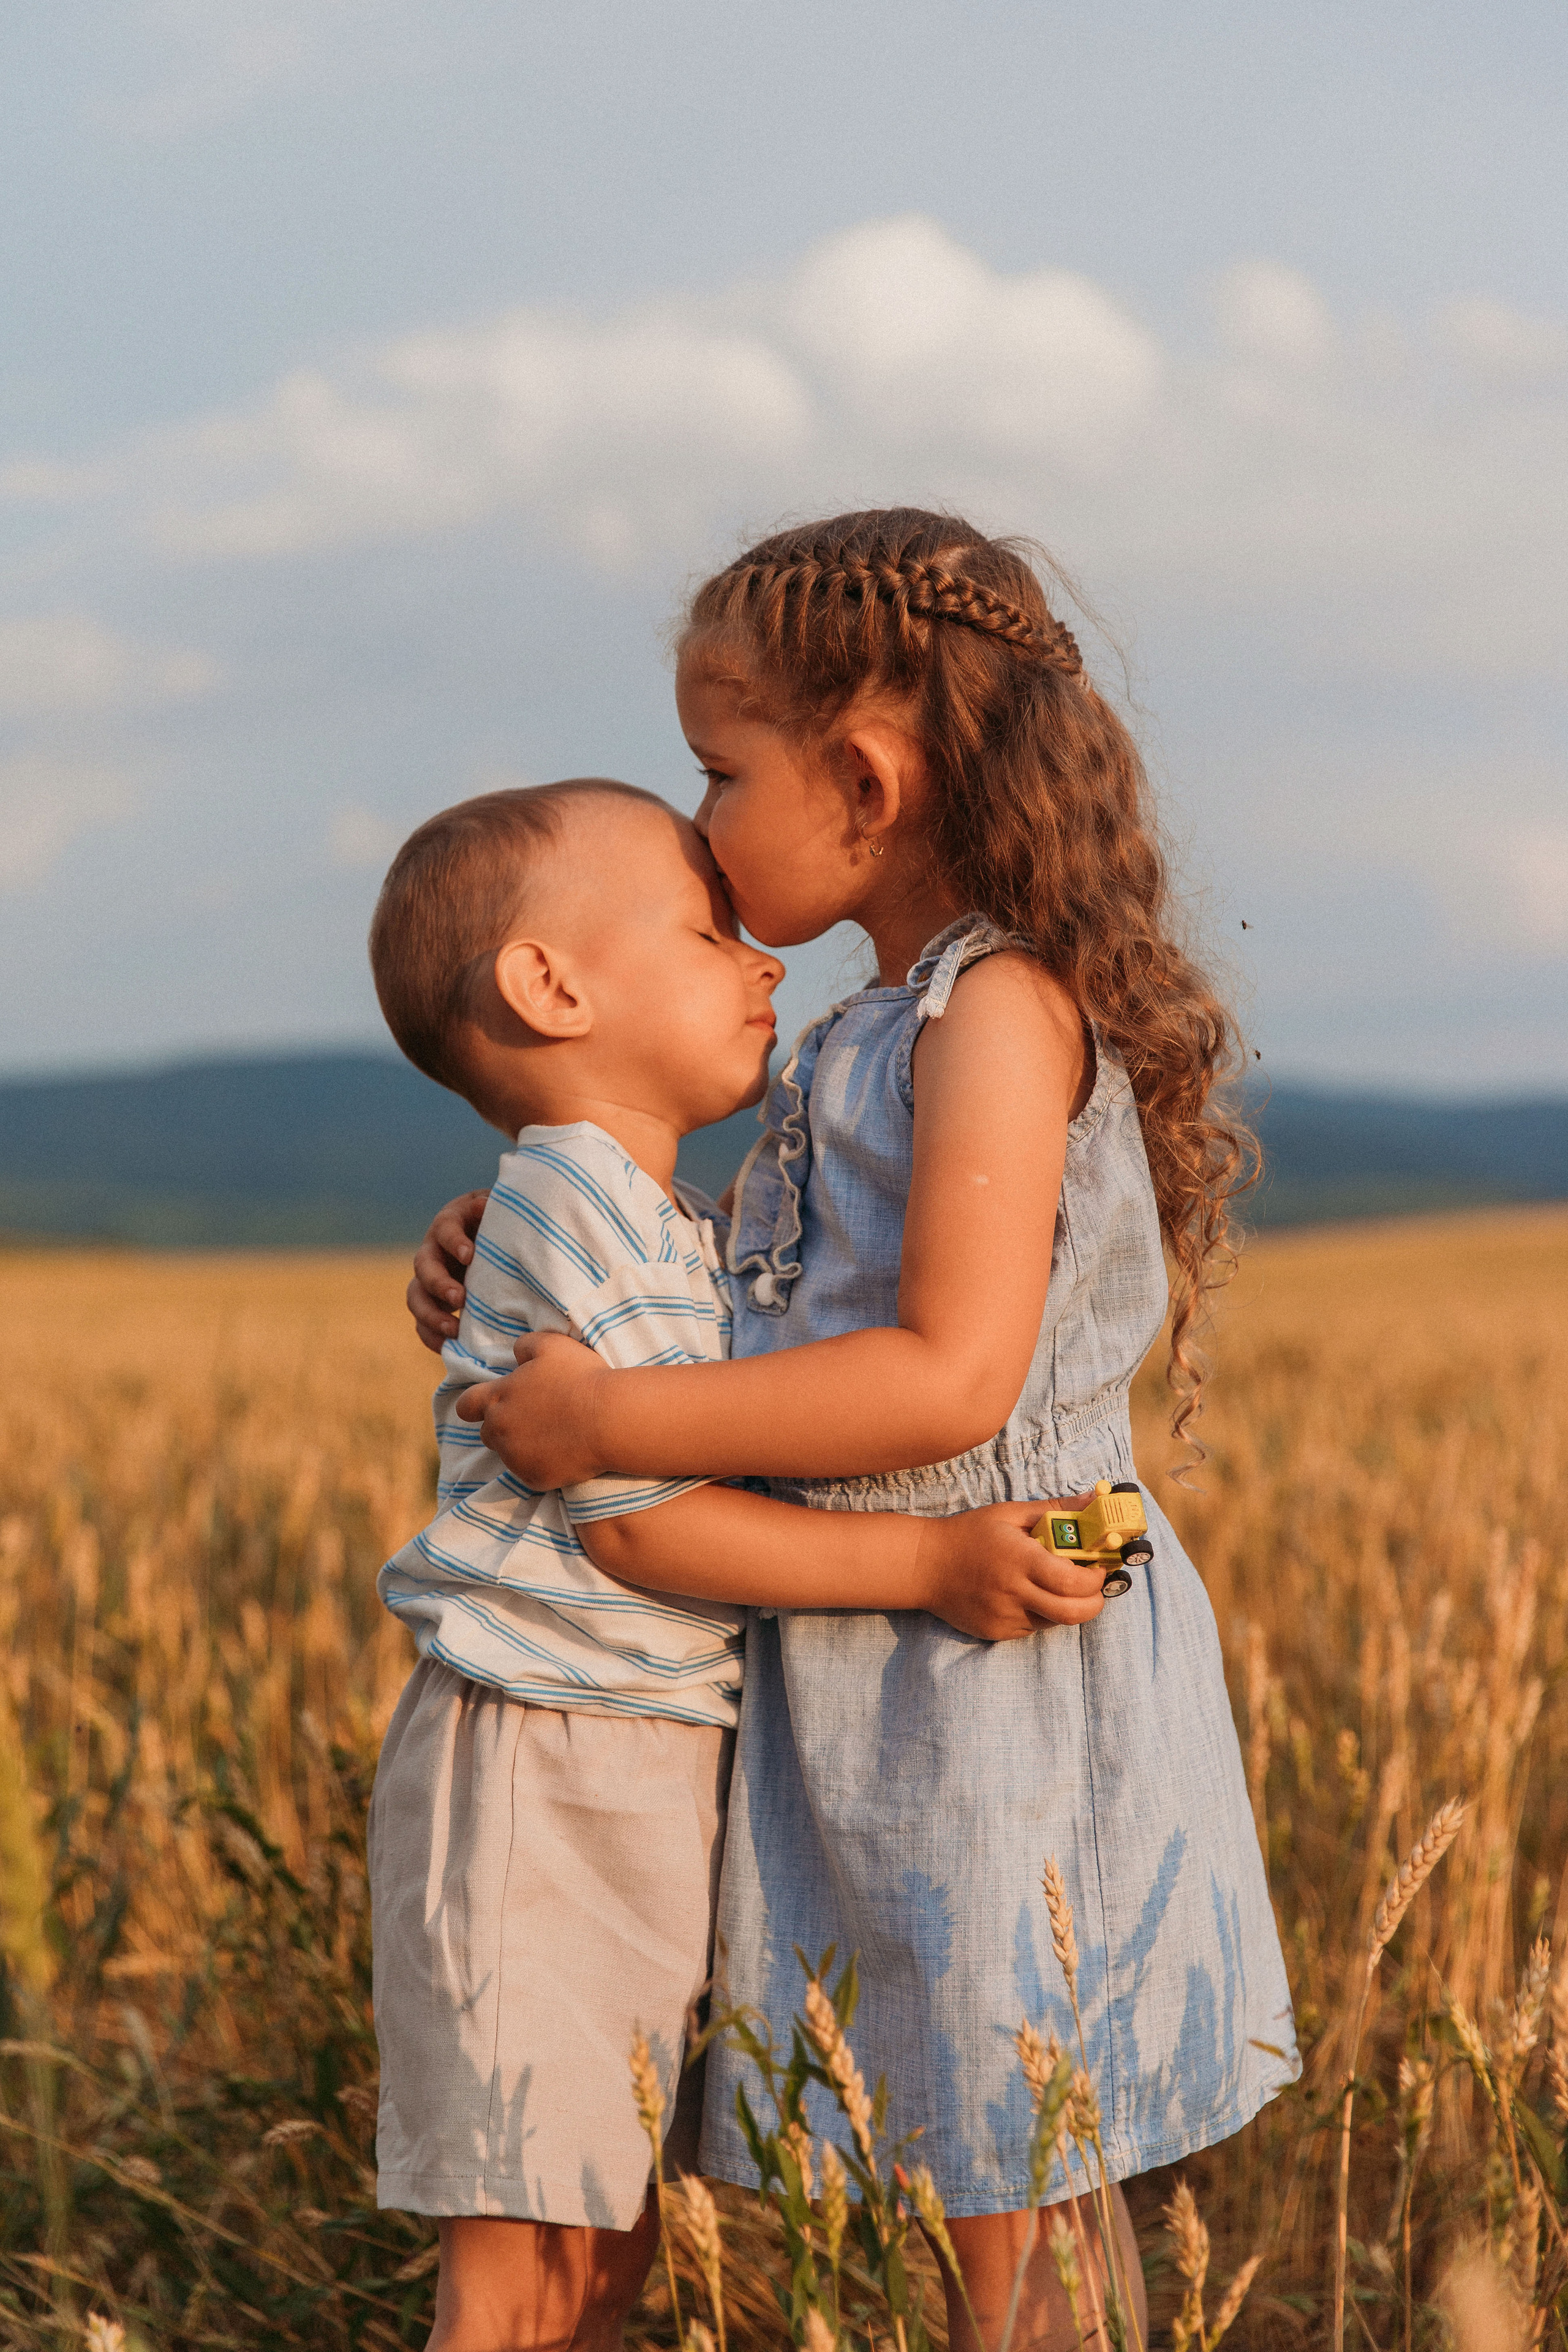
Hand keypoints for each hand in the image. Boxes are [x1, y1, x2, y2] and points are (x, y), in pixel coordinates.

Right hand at [406, 1190, 489, 1353]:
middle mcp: (433, 1250)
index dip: (454, 1240)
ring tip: (454, 1330)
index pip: (445, 1228)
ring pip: (416, 1297)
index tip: (470, 1255)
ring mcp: (430, 1279)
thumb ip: (496, 1210)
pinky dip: (432, 1335)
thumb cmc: (503, 1224)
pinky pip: (422, 1323)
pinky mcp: (434, 1303)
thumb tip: (484, 1205)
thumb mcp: (503, 1212)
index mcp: (450, 1223)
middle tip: (460, 1297)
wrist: (498, 1243)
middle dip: (439, 1283)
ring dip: (431, 1314)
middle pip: (423, 1265)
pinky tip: (449, 1347)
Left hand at [454, 1330, 608, 1484]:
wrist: (608, 1418)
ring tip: (553, 1434)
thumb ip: (525, 1345)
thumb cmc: (580, 1377)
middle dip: (502, 1426)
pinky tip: (565, 1452)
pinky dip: (543, 1464)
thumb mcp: (552, 1345)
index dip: (473, 1405)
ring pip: (509, 1454)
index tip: (482, 1406)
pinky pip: (531, 1473)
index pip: (467, 1405)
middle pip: (487, 1432)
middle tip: (532, 1418)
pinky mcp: (534, 1478)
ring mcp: (515, 1457)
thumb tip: (516, 1354)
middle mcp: (499, 1430)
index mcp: (497, 1398)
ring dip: (522, 1445)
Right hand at [915, 1496, 1107, 1640]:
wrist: (924, 1565)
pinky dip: (1040, 1613)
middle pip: (1073, 1613)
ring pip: (1054, 1622)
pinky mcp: (996, 1632)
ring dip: (1066, 1607)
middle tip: (1094, 1588)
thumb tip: (1096, 1498)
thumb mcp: (1010, 1513)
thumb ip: (1056, 1508)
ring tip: (1058, 1586)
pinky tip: (1027, 1594)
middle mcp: (1013, 1593)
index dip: (1095, 1579)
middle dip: (1094, 1603)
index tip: (1098, 1567)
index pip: (1073, 1582)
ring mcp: (1004, 1617)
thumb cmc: (969, 1534)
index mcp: (1020, 1560)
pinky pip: (1032, 1628)